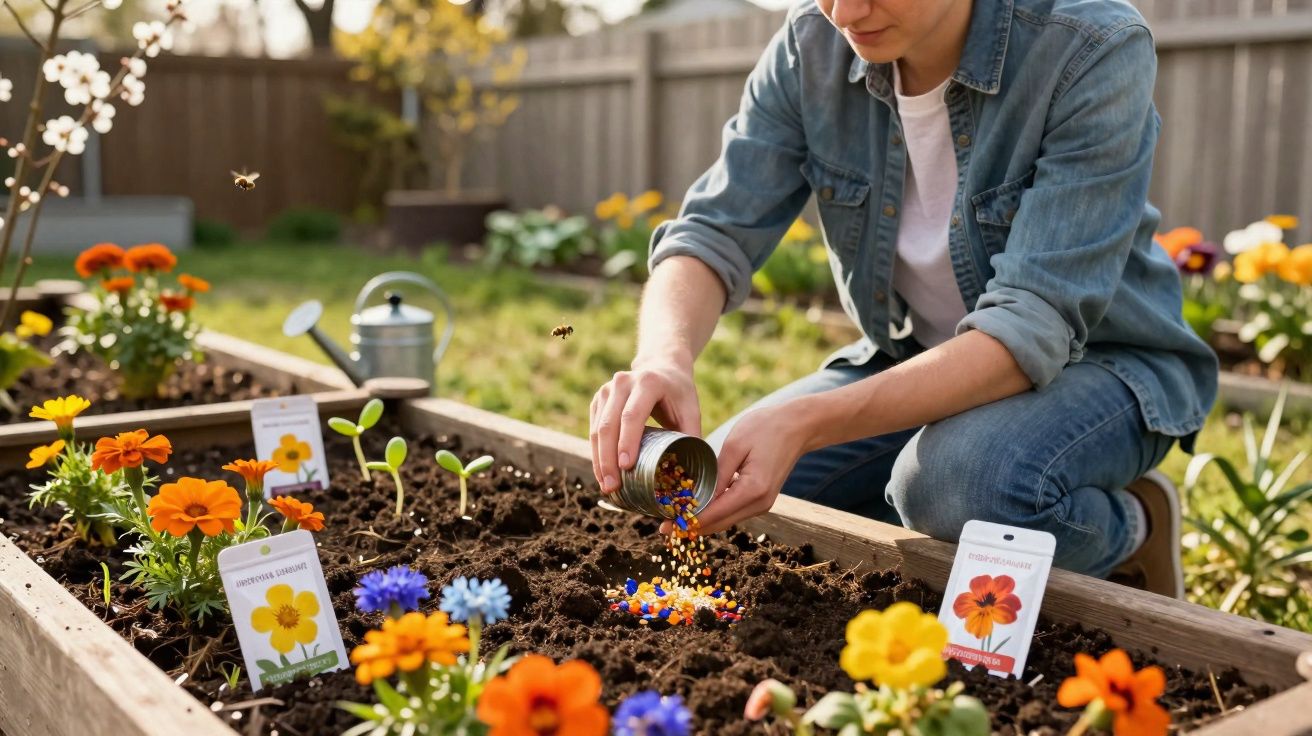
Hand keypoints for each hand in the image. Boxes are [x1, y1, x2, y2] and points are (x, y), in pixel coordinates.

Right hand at [589, 357, 700, 493]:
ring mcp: (606, 390)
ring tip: (606, 486)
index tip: (626, 466)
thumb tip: (691, 474)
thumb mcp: (691, 410)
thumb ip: (692, 438)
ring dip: (599, 460)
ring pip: (597, 429)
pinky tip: (602, 472)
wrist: (662, 367)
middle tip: (613, 486)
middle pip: (609, 424)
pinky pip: (593, 429)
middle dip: (609, 458)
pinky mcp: (598, 400)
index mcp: (648, 382)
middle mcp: (622, 383)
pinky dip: (596, 453)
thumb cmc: (679, 393)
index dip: (628, 441)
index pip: (632, 415)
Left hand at [673, 400, 810, 534]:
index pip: (713, 515)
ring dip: (701, 522)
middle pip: (719, 524)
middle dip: (690, 527)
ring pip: (725, 521)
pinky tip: (696, 509)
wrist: (798, 426)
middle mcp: (760, 503)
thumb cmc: (766, 428)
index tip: (664, 526)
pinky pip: (733, 512)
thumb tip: (696, 498)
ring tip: (675, 519)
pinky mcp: (762, 500)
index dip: (687, 522)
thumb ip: (716, 474)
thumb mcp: (734, 446)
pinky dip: (714, 514)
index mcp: (752, 490)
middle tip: (663, 528)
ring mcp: (763, 504)